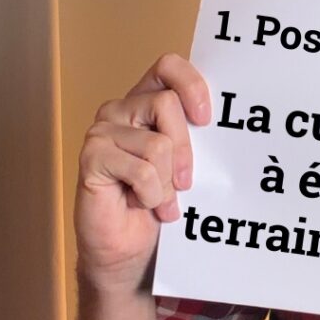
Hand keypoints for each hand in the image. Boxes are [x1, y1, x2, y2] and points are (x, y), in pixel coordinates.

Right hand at [74, 53, 210, 293]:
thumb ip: (195, 136)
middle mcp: (121, 109)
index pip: (168, 66)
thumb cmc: (159, 206)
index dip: (192, 84)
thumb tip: (228, 122)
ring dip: (166, 182)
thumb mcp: (186, 164)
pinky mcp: (92, 157)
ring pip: (157, 143)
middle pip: (166, 103)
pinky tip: (142, 204)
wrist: (128, 253)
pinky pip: (141, 170)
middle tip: (185, 182)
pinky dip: (151, 195)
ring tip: (159, 200)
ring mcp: (102, 131)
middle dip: (185, 150)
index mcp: (146, 102)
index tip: (207, 118)